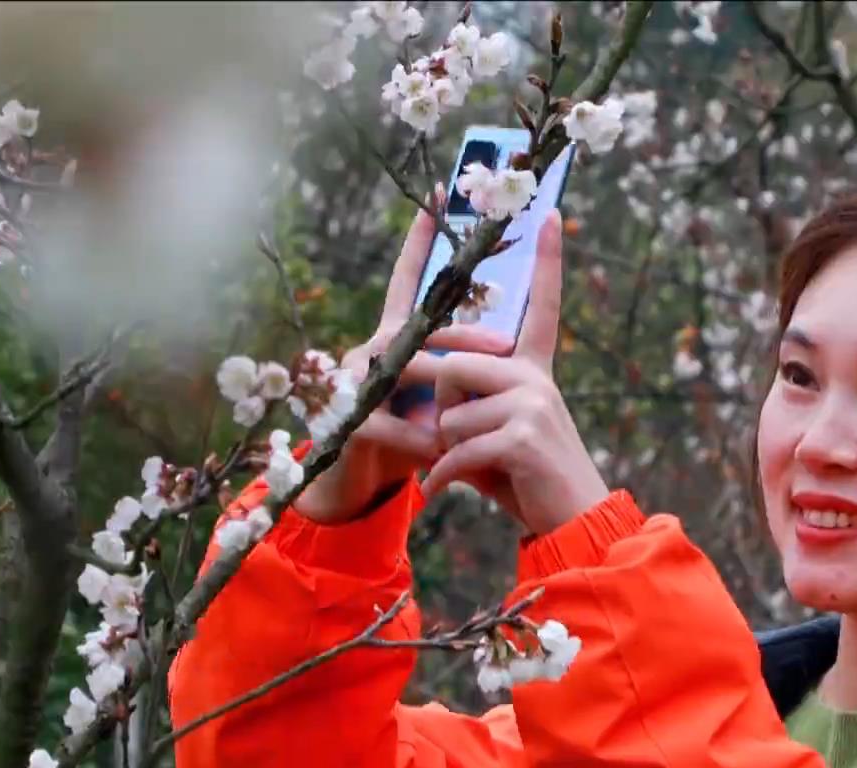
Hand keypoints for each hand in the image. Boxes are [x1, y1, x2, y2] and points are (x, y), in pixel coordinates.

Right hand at [294, 202, 515, 524]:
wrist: (361, 480)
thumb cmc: (408, 435)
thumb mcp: (441, 399)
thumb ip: (464, 373)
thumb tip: (510, 353)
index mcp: (398, 336)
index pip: (408, 281)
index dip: (420, 243)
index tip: (437, 200)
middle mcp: (374, 346)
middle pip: (424, 328)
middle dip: (467, 339)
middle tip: (508, 350)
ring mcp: (354, 378)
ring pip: (408, 370)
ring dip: (444, 395)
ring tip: (474, 414)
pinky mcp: (346, 416)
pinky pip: (388, 421)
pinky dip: (417, 438)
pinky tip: (437, 451)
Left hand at [420, 212, 609, 536]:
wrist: (573, 525)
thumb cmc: (527, 481)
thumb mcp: (497, 435)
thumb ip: (470, 408)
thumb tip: (427, 405)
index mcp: (534, 370)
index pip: (542, 307)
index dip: (548, 262)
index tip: (550, 213)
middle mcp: (535, 377)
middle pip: (452, 367)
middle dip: (435, 409)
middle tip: (447, 443)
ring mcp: (531, 404)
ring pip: (448, 414)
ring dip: (444, 451)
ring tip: (469, 472)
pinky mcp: (521, 436)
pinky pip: (455, 447)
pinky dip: (441, 476)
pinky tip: (442, 493)